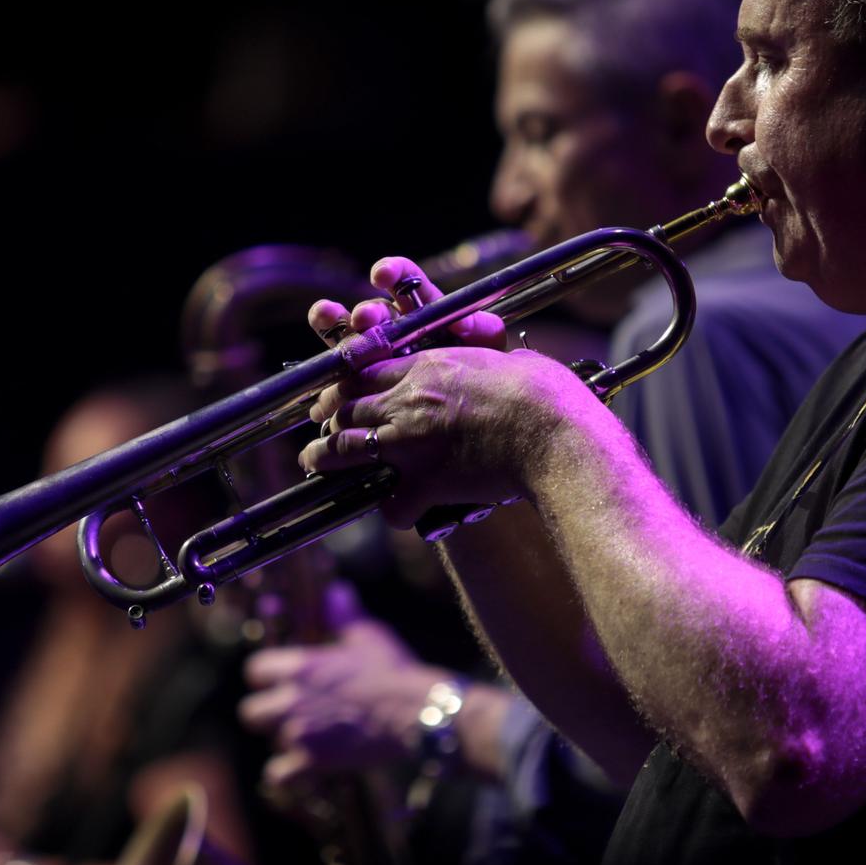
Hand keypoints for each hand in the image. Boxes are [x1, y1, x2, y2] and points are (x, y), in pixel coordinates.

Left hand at [238, 617, 451, 789]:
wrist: (415, 712)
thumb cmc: (394, 671)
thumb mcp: (369, 636)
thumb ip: (345, 616)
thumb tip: (338, 593)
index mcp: (300, 666)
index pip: (255, 671)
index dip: (266, 678)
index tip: (281, 683)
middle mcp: (291, 699)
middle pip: (250, 713)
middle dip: (267, 715)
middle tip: (292, 715)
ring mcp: (299, 732)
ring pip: (270, 742)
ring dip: (287, 741)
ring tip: (312, 738)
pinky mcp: (312, 762)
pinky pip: (279, 774)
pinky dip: (290, 774)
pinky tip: (306, 768)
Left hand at [303, 256, 593, 527]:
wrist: (553, 434)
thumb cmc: (542, 393)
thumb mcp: (507, 360)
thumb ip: (487, 358)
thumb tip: (503, 352)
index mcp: (425, 368)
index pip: (363, 370)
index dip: (343, 382)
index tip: (336, 389)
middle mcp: (407, 403)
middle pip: (345, 407)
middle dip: (327, 417)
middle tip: (318, 424)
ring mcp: (410, 445)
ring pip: (346, 449)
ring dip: (324, 457)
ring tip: (312, 462)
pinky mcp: (425, 485)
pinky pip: (392, 505)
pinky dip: (392, 511)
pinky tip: (396, 512)